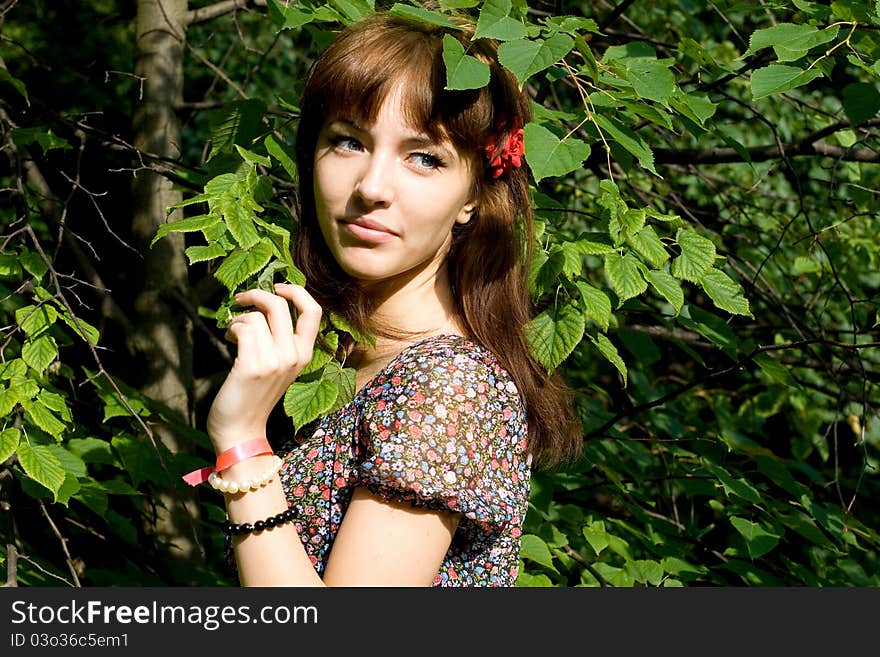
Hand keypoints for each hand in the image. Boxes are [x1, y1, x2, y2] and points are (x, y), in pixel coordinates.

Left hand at [206, 283, 321, 450]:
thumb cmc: (255, 395)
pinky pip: (243, 327)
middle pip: (280, 304)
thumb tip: (266, 302)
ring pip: (256, 316)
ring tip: (233, 332)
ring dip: (239, 318)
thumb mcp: (279, 366)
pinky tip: (229, 339)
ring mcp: (275, 361)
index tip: (277, 287)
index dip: (296, 291)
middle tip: (241, 298)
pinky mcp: (252, 365)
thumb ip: (280, 340)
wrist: (241, 429)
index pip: (314, 311)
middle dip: (257, 294)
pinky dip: (232, 328)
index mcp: (305, 354)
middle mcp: (294, 356)